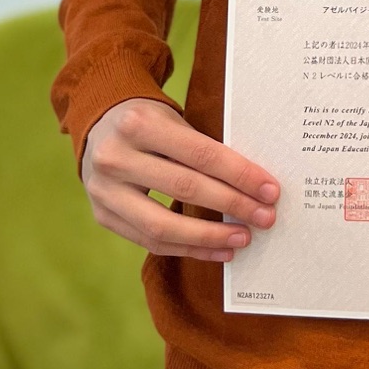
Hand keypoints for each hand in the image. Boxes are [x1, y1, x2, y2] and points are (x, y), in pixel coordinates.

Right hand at [81, 97, 278, 262]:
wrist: (98, 128)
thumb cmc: (149, 123)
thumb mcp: (172, 119)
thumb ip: (203, 148)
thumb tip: (254, 184)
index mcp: (139, 123)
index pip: (200, 154)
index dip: (239, 174)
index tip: (269, 190)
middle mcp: (115, 157)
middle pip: (185, 188)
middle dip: (232, 205)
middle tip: (265, 217)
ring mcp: (104, 191)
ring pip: (164, 225)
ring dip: (210, 237)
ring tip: (243, 238)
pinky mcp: (103, 217)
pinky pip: (150, 242)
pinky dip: (189, 249)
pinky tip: (218, 250)